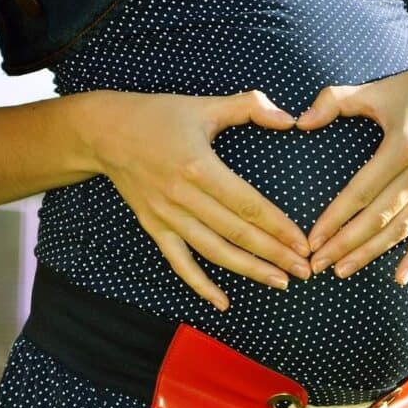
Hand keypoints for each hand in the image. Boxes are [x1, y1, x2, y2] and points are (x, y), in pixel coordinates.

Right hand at [88, 89, 312, 310]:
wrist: (103, 132)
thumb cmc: (160, 115)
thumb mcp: (206, 105)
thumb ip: (251, 106)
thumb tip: (289, 118)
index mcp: (200, 167)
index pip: (248, 206)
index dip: (279, 227)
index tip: (303, 243)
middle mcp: (183, 197)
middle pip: (237, 233)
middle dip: (274, 255)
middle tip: (305, 270)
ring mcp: (166, 216)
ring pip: (214, 252)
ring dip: (249, 270)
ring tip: (280, 282)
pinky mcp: (153, 227)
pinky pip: (180, 263)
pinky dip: (201, 285)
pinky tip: (224, 302)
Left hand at [294, 51, 407, 285]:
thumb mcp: (376, 89)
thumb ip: (334, 102)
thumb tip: (299, 122)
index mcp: (404, 145)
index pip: (362, 191)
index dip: (335, 218)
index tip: (312, 240)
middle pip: (379, 217)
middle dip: (346, 243)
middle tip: (318, 264)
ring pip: (403, 229)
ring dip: (372, 253)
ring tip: (343, 270)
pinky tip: (399, 278)